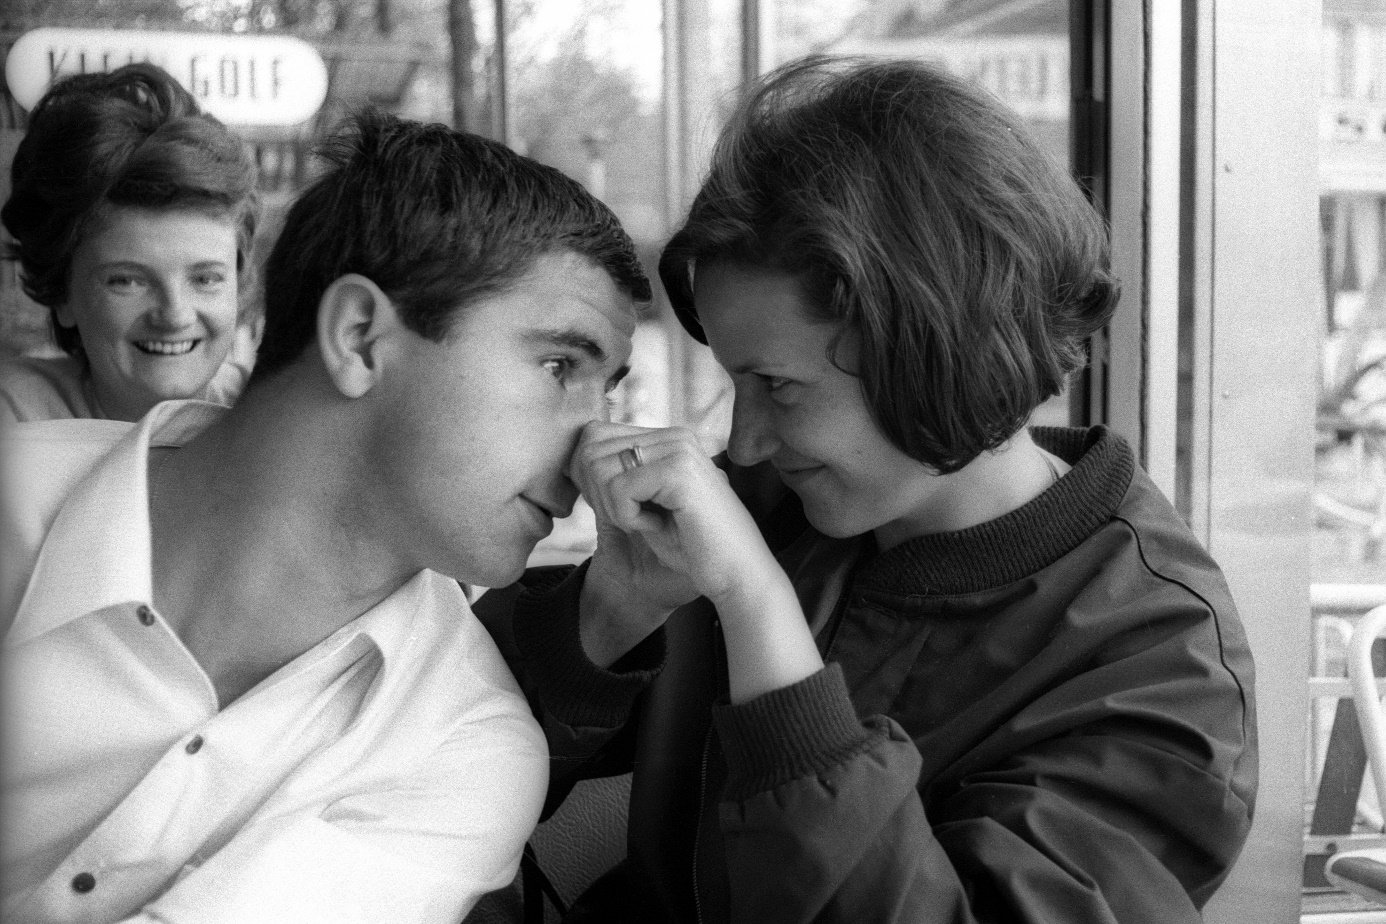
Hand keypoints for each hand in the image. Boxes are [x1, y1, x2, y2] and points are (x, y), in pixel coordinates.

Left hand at [572, 422, 783, 608]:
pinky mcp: (679, 470)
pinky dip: (628, 518)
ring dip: (615, 509)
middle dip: (599, 495)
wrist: (737, 577)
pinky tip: (659, 528)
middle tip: (636, 521)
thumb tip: (574, 458)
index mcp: (667, 440)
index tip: (620, 511)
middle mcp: (673, 436)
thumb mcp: (643, 506)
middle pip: (590, 448)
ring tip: (651, 524)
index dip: (589, 478)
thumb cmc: (692, 549)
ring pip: (599, 467)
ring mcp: (678, 448)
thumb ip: (613, 478)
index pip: (594, 435)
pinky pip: (619, 489)